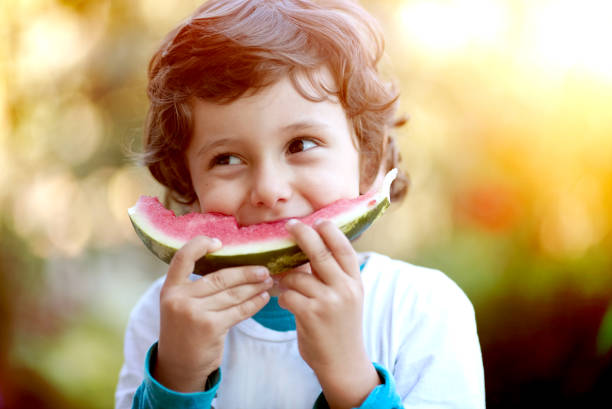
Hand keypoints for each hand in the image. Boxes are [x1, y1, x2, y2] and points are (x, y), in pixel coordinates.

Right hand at [154, 236, 273, 391]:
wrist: (178, 366)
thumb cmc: (184, 331)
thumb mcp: (179, 306)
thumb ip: (195, 287)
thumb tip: (231, 264)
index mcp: (170, 289)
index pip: (183, 257)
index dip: (200, 245)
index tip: (220, 242)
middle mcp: (180, 298)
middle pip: (220, 277)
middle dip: (246, 272)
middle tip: (264, 268)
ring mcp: (194, 313)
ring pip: (233, 293)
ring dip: (254, 286)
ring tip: (268, 281)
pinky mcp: (210, 327)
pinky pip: (239, 310)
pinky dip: (254, 303)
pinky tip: (263, 297)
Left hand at [279, 220, 379, 408]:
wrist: (343, 363)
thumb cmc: (340, 326)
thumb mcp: (347, 297)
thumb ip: (333, 275)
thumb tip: (309, 248)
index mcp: (355, 282)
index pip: (344, 248)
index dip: (330, 231)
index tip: (317, 220)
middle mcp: (345, 289)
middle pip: (320, 253)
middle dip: (302, 235)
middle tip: (290, 226)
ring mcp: (328, 302)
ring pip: (296, 276)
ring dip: (286, 279)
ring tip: (287, 286)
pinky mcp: (311, 315)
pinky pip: (287, 294)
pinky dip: (282, 296)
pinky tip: (287, 303)